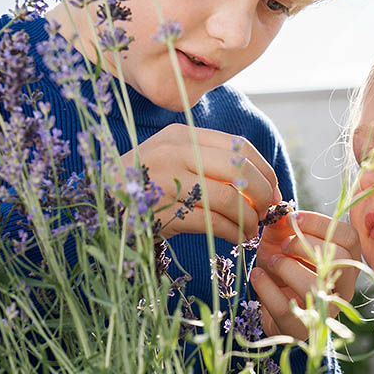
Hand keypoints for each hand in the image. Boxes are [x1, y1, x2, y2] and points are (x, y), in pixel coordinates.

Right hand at [128, 124, 280, 243]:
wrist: (99, 200)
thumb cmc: (144, 183)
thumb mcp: (172, 157)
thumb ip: (207, 161)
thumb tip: (259, 183)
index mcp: (183, 136)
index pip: (239, 146)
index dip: (265, 171)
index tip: (274, 191)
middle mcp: (176, 153)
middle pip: (239, 168)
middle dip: (263, 194)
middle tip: (265, 212)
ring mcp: (168, 181)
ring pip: (229, 198)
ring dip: (249, 218)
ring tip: (250, 229)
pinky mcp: (164, 212)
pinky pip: (212, 222)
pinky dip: (232, 232)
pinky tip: (235, 238)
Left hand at [249, 211, 361, 341]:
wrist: (269, 303)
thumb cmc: (282, 265)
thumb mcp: (281, 239)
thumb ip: (283, 223)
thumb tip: (279, 208)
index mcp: (346, 262)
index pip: (349, 237)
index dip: (320, 223)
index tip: (294, 218)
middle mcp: (343, 287)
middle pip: (337, 258)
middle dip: (304, 244)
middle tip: (283, 244)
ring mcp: (325, 310)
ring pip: (314, 284)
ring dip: (287, 267)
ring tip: (271, 262)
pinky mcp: (302, 328)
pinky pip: (287, 308)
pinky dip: (267, 288)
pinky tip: (257, 276)